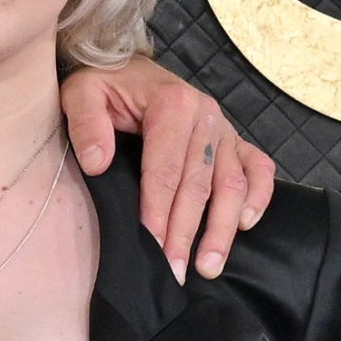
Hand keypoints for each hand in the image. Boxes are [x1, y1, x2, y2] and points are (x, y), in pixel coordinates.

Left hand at [60, 60, 276, 283]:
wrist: (127, 68)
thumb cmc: (105, 85)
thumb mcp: (82, 93)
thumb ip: (87, 123)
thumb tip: (97, 162)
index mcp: (172, 104)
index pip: (165, 171)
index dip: (158, 212)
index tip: (151, 247)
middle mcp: (206, 116)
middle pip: (199, 185)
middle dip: (186, 233)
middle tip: (174, 272)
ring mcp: (223, 129)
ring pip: (232, 184)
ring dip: (223, 228)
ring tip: (209, 266)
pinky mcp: (233, 139)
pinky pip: (258, 168)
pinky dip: (258, 196)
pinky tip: (246, 225)